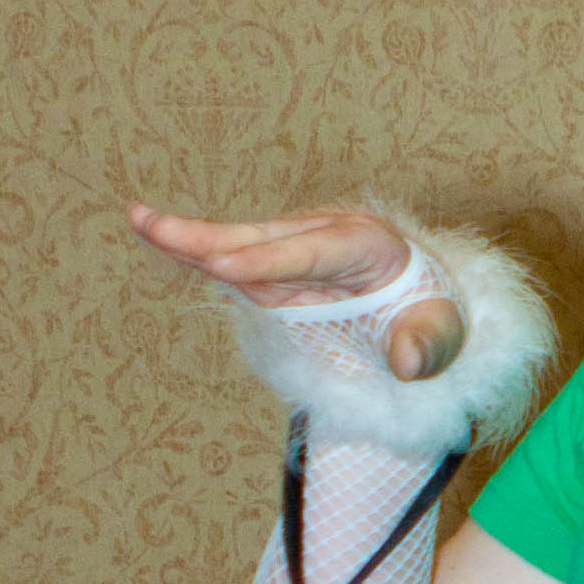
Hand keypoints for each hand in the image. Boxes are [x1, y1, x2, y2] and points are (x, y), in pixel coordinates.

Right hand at [127, 205, 465, 381]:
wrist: (419, 303)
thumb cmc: (428, 314)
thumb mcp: (442, 332)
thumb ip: (427, 346)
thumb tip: (407, 364)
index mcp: (367, 244)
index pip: (314, 252)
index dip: (270, 260)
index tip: (226, 265)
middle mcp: (324, 235)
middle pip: (265, 238)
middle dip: (213, 236)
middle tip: (159, 227)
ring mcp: (294, 248)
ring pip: (239, 242)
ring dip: (190, 237)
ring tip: (140, 219)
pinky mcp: (272, 267)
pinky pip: (232, 258)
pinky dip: (195, 250)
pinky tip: (153, 234)